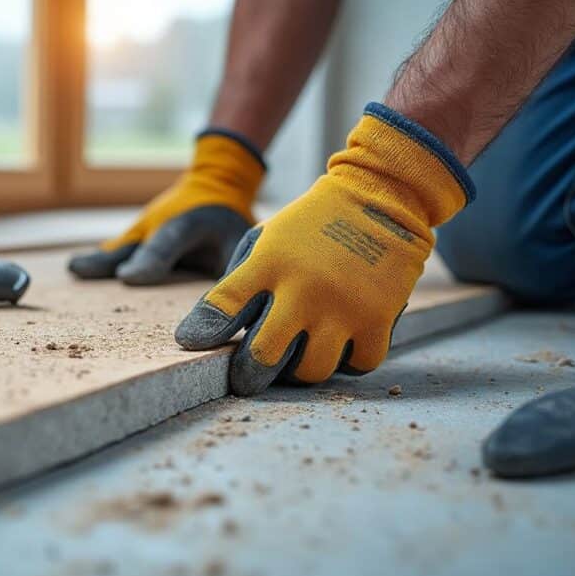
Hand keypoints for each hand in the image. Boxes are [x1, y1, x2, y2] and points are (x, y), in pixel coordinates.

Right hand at [68, 131, 263, 284]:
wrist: (213, 180)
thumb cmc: (227, 217)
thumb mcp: (239, 238)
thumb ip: (231, 267)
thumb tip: (232, 304)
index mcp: (188, 222)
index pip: (166, 241)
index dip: (148, 259)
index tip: (127, 277)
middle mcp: (159, 222)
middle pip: (130, 244)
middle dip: (108, 260)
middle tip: (78, 269)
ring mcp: (142, 227)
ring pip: (117, 246)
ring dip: (96, 260)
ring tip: (74, 268)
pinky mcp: (134, 235)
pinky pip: (114, 249)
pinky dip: (97, 261)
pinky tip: (76, 271)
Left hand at [175, 103, 474, 394]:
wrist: (382, 196)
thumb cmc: (312, 225)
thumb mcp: (267, 238)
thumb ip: (242, 280)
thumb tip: (217, 330)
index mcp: (269, 263)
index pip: (224, 305)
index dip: (203, 330)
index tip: (192, 342)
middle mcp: (303, 288)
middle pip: (264, 355)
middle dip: (248, 375)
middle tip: (246, 380)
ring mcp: (342, 306)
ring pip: (311, 371)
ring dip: (301, 369)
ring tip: (299, 352)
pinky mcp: (377, 318)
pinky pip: (356, 365)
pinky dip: (347, 360)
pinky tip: (341, 342)